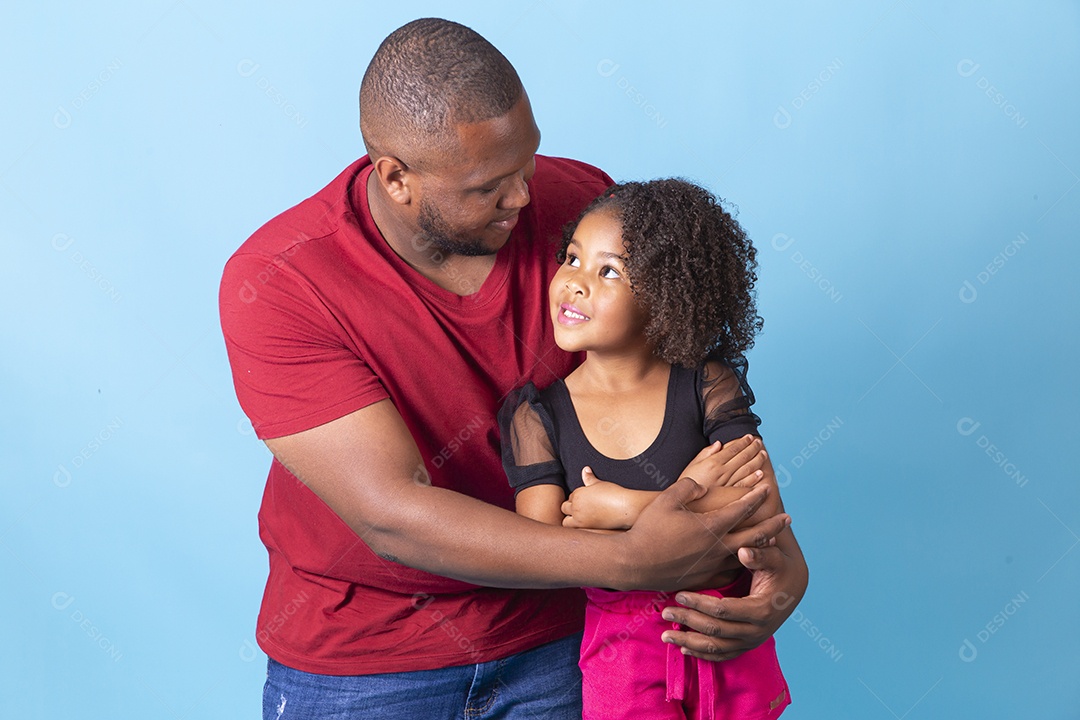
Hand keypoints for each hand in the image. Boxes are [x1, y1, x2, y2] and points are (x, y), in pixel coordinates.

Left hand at [562, 467, 642, 529]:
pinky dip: (576, 529)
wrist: (625, 508)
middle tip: (582, 510)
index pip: (570, 496)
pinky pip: (574, 530)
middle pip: (565, 508)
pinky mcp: (586, 528)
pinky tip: (585, 527)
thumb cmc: (615, 494)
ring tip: (580, 520)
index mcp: (578, 494)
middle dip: (570, 508)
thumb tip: (585, 469)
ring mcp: (580, 519)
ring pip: (565, 521)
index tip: (586, 501)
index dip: (577, 498)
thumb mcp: (600, 484)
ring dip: (570, 520)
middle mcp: (576, 506)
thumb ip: (590, 479)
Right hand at [614, 478, 790, 591]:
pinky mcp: (704, 579)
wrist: (634, 563)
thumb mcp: (667, 498)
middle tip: (787, 518)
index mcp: (711, 525)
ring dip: (760, 547)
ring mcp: (712, 565)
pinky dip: (740, 564)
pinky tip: (742, 562)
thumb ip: (689, 487)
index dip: (756, 496)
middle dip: (773, 525)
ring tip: (771, 541)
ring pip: (745, 556)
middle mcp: (717, 546)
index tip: (768, 487)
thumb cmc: (648, 529)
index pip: (742, 508)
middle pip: (754, 535)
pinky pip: (729, 572)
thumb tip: (703, 486)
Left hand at [660, 541, 807, 660]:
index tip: (679, 594)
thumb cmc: (780, 567)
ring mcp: (752, 641)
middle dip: (688, 622)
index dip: (699, 603)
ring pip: (716, 649)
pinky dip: (702, 654)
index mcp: (761, 610)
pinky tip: (684, 649)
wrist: (793, 586)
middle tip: (665, 612)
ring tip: (665, 637)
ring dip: (689, 644)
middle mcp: (757, 631)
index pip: (723, 610)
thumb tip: (743, 551)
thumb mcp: (775, 557)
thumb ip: (759, 553)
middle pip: (715, 631)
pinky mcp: (747, 645)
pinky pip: (723, 656)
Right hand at [682, 436, 766, 488]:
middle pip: (743, 457)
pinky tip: (760, 474)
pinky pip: (745, 485)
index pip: (733, 449)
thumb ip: (705, 453)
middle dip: (753, 448)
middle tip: (759, 443)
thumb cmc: (686, 484)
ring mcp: (728, 484)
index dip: (743, 442)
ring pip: (747, 469)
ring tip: (763, 454)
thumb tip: (719, 444)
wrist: (684, 506)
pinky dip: (754, 479)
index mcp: (713, 463)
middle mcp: (722, 472)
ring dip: (757, 460)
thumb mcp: (691, 465)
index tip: (750, 437)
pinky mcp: (730, 496)